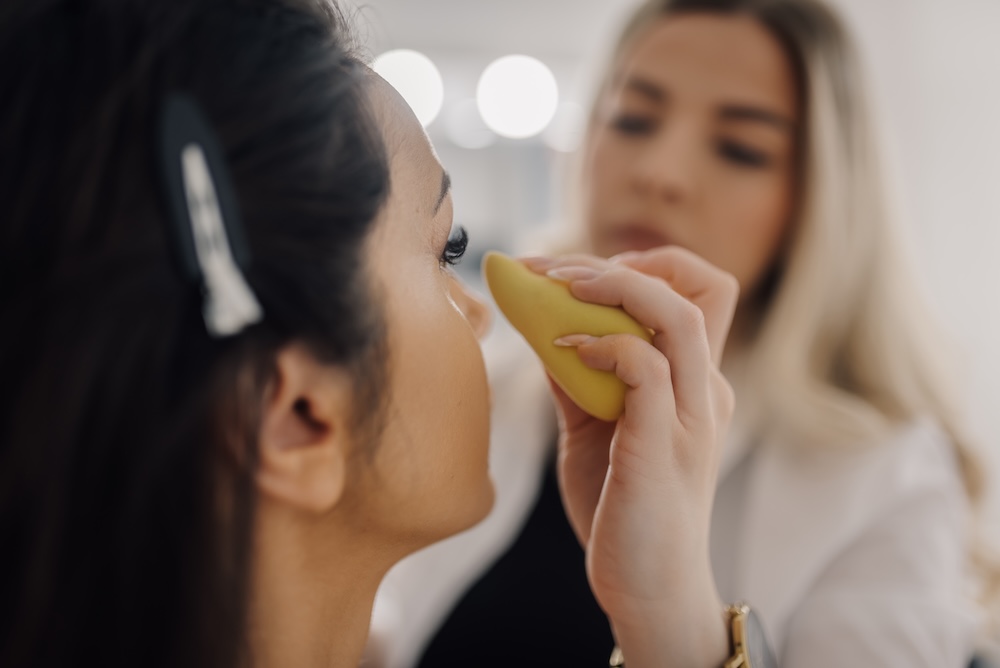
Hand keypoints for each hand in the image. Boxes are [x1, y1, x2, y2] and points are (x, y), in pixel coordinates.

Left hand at [523, 247, 737, 666]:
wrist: (646, 588)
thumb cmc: (621, 509)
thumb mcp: (592, 429)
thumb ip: (577, 378)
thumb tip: (539, 326)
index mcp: (695, 383)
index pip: (699, 292)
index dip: (649, 265)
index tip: (588, 275)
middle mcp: (706, 390)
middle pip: (701, 285)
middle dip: (621, 263)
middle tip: (555, 272)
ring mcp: (692, 415)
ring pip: (678, 314)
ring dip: (612, 288)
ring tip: (558, 289)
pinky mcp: (665, 444)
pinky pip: (645, 366)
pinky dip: (601, 344)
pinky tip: (561, 350)